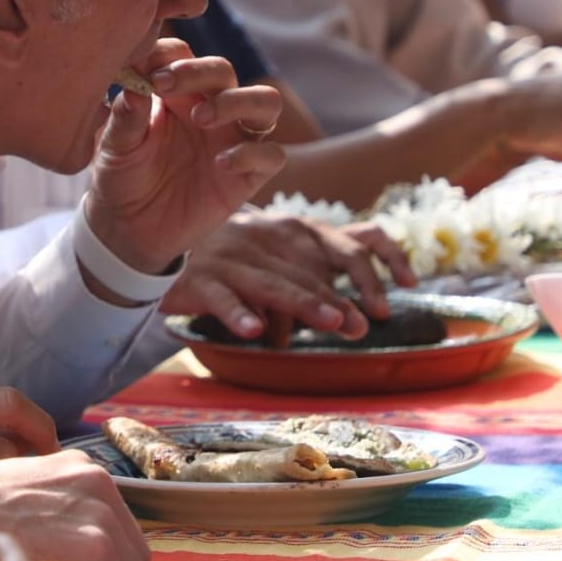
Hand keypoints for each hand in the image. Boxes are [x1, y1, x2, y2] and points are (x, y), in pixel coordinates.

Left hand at [85, 38, 284, 273]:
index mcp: (175, 91)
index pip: (182, 54)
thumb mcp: (114, 147)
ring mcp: (233, 138)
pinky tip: (221, 163)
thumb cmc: (122, 176)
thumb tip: (135, 87)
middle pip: (223, 70)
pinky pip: (271, 155)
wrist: (129, 228)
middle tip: (164, 85)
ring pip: (265, 102)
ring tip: (202, 118)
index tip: (141, 67)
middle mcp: (210, 107)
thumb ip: (125, 117)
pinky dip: (251, 153)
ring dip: (237, 102)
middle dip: (197, 71)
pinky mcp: (249, 174)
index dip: (166, 55)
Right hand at [159, 212, 414, 339]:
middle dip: (337, 300)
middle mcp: (266, 237)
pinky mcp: (200, 279)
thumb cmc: (240, 254)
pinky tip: (254, 331)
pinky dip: (238, 314)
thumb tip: (360, 316)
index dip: (371, 272)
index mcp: (296, 229)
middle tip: (361, 326)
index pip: (344, 246)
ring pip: (272, 284)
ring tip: (332, 322)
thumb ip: (319, 273)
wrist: (168, 237)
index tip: (393, 299)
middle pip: (309, 273)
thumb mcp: (283, 251)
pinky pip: (222, 298)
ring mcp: (232, 258)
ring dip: (304, 304)